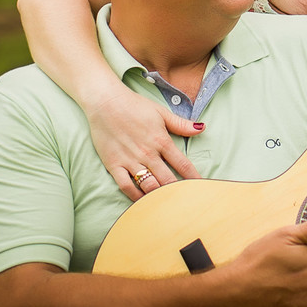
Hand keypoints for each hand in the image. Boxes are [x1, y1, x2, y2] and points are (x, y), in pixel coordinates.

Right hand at [86, 88, 203, 199]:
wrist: (105, 102)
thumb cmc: (134, 105)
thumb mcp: (161, 112)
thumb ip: (181, 124)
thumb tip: (202, 128)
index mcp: (161, 140)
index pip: (183, 165)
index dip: (194, 178)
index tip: (201, 188)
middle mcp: (147, 153)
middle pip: (168, 179)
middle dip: (179, 192)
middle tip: (187, 202)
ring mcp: (130, 160)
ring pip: (148, 185)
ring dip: (159, 196)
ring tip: (168, 205)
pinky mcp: (113, 164)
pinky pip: (126, 186)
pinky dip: (135, 196)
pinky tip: (143, 202)